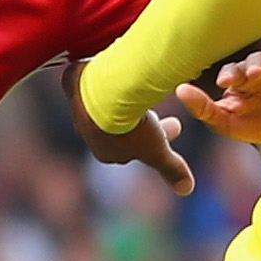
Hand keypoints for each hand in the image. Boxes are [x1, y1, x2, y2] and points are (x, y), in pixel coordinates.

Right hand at [66, 65, 194, 194]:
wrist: (105, 94)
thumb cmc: (131, 127)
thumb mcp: (157, 150)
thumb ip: (171, 168)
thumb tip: (186, 189)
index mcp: (106, 152)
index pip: (130, 150)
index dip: (152, 140)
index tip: (175, 125)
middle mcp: (88, 134)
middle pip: (119, 128)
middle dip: (143, 122)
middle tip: (164, 110)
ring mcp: (80, 110)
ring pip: (106, 106)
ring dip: (123, 101)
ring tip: (142, 89)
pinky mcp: (75, 88)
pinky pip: (92, 84)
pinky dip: (104, 81)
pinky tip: (115, 72)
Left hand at [177, 4, 260, 146]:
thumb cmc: (257, 126)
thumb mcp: (227, 123)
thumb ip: (203, 108)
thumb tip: (179, 90)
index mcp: (244, 81)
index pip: (233, 72)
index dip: (230, 74)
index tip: (225, 82)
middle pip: (257, 61)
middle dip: (254, 66)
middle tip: (254, 75)